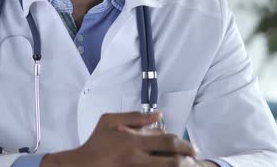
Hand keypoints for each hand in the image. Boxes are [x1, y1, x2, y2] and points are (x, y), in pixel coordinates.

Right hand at [41, 112, 201, 166]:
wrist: (81, 166)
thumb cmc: (95, 143)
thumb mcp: (108, 121)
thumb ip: (134, 116)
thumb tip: (159, 115)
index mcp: (132, 141)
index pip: (166, 140)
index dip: (182, 143)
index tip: (190, 147)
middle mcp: (136, 158)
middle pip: (172, 160)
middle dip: (187, 158)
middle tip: (195, 158)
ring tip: (188, 166)